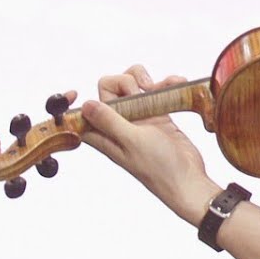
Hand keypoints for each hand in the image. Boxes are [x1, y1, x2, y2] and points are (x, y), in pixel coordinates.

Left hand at [80, 64, 217, 224]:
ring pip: (134, 85)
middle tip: (142, 91)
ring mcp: (139, 117)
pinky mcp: (158, 114)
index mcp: (104, 133)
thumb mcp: (132, 142)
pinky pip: (156, 91)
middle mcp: (119, 123)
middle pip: (111, 88)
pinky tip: (176, 86)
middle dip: (126, 80)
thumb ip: (110, 121)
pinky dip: (166, 85)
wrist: (188, 179)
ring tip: (160, 89)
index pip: (82, 111)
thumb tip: (85, 105)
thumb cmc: (159, 167)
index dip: (73, 102)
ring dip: (147, 80)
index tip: (71, 93)